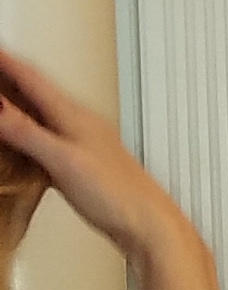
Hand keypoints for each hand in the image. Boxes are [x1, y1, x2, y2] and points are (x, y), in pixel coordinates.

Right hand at [0, 47, 222, 289]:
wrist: (151, 226)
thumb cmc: (119, 196)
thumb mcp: (64, 160)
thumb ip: (28, 133)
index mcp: (75, 117)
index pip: (33, 79)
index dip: (7, 63)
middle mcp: (81, 125)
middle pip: (37, 92)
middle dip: (10, 78)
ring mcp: (84, 145)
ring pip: (43, 114)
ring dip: (19, 104)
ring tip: (2, 98)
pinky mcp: (84, 165)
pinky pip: (48, 138)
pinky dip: (29, 133)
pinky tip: (24, 143)